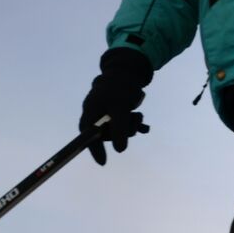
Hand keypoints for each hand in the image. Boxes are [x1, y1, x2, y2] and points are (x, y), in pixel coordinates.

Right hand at [80, 47, 152, 164]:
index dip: (95, 150)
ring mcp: (105, 116)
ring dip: (131, 125)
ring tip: (138, 115)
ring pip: (118, 131)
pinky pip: (124, 125)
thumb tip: (120, 150)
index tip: (103, 162)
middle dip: (123, 131)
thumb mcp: (120, 107)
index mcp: (90, 114)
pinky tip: (144, 126)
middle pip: (107, 136)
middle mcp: (95, 117)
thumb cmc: (119, 86)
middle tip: (134, 119)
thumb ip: (120, 128)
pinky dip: (133, 123)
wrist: (127, 70)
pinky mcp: (115, 114)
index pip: (89, 137)